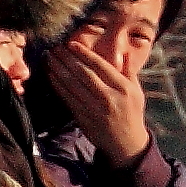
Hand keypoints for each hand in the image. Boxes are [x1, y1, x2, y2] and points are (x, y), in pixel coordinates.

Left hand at [45, 22, 153, 162]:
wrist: (126, 143)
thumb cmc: (131, 112)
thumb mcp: (136, 91)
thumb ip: (129, 71)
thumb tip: (124, 52)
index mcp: (122, 88)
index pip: (100, 66)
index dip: (84, 53)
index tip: (71, 43)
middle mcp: (108, 97)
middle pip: (83, 74)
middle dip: (67, 58)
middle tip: (55, 47)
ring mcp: (94, 109)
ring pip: (72, 85)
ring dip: (58, 70)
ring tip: (49, 57)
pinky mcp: (83, 118)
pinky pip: (67, 98)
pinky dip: (57, 85)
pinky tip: (51, 75)